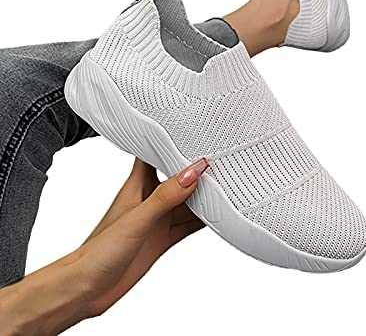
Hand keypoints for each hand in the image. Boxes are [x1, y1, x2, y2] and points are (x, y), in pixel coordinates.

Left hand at [0, 157, 208, 334]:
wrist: (86, 289)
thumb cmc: (98, 251)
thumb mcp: (137, 219)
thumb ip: (165, 196)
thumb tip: (192, 172)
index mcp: (137, 185)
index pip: (153, 153)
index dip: (169, 140)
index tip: (191, 131)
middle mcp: (149, 199)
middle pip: (177, 177)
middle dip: (195, 169)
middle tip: (218, 159)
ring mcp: (157, 219)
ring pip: (187, 202)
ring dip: (203, 196)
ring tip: (225, 185)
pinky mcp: (162, 238)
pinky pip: (189, 224)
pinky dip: (204, 220)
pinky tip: (217, 215)